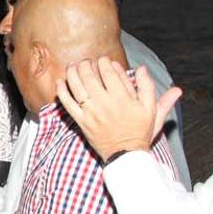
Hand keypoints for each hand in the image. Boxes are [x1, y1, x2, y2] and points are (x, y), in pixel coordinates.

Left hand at [57, 58, 180, 158]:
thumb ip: (149, 88)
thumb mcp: (152, 110)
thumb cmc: (140, 131)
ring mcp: (91, 113)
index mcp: (123, 99)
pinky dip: (62, 92)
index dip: (104, 62)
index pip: (109, 73)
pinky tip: (60, 82)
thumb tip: (143, 69)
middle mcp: (105, 104)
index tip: (103, 59)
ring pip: (77, 87)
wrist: (126, 154)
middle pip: (90, 77)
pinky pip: (68, 104)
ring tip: (73, 65)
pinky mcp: (82, 121)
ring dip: (73, 73)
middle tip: (86, 61)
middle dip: (86, 65)